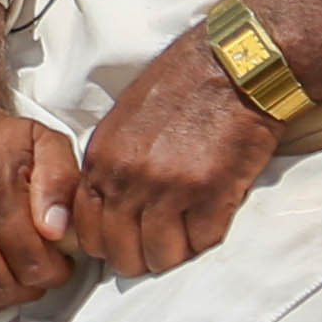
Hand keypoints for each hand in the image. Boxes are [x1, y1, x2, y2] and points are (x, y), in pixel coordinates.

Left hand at [66, 40, 275, 279]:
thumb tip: (109, 209)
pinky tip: (213, 219)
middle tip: (161, 247)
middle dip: (141, 257)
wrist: (232, 64)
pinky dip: (208, 238)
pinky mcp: (210, 193)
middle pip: (121, 253)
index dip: (108, 244)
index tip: (127, 242)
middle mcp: (127, 178)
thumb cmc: (181, 86)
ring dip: (177, 253)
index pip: (88, 231)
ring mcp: (168, 188)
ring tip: (189, 236)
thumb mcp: (123, 122)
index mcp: (101, 161)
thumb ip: (111, 165)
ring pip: (162, 256)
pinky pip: (202, 242)